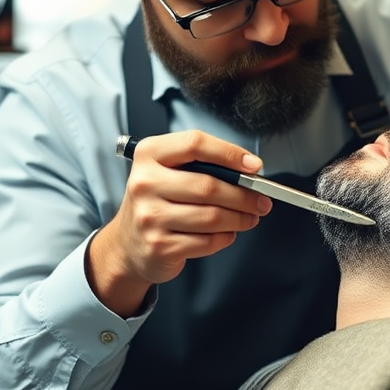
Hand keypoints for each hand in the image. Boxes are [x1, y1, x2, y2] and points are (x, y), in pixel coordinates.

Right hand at [87, 131, 271, 315]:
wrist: (127, 244)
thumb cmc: (157, 202)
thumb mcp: (169, 172)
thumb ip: (204, 165)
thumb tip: (249, 171)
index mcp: (149, 154)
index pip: (195, 144)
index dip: (230, 153)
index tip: (254, 166)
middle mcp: (145, 183)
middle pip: (209, 185)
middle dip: (244, 195)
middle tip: (261, 200)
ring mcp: (150, 217)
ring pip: (212, 217)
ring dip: (240, 218)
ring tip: (249, 217)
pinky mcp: (159, 245)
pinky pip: (207, 241)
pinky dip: (225, 237)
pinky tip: (226, 233)